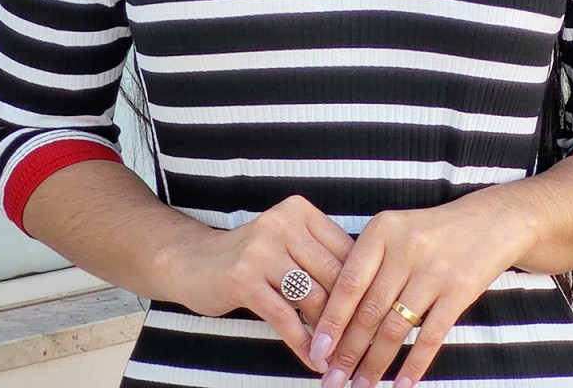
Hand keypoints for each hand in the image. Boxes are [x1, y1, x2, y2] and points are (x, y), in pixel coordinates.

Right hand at [167, 194, 354, 373]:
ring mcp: (262, 249)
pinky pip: (284, 317)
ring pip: (312, 297)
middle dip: (351, 315)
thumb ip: (321, 259)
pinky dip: (302, 344)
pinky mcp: (244, 278)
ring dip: (329, 334)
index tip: (378, 319)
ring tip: (342, 358)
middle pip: (333, 274)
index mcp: (300, 211)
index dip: (365, 287)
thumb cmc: (252, 257)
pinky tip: (312, 361)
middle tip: (366, 346)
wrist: (194, 261)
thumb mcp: (287, 245)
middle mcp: (283, 223)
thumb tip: (368, 294)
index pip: (346, 250)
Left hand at [308, 189, 536, 387]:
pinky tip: (401, 386)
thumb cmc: (431, 231)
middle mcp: (406, 248)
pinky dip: (414, 365)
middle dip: (348, 351)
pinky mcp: (460, 290)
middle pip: (370, 310)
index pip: (349, 282)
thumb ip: (367, 264)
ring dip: (375, 363)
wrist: (488, 221)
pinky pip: (431, 336)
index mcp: (382, 230)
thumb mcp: (395, 231)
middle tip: (332, 380)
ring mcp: (434, 270)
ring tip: (361, 386)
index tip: (317, 351)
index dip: (331, 320)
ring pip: (396, 327)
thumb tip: (335, 318)